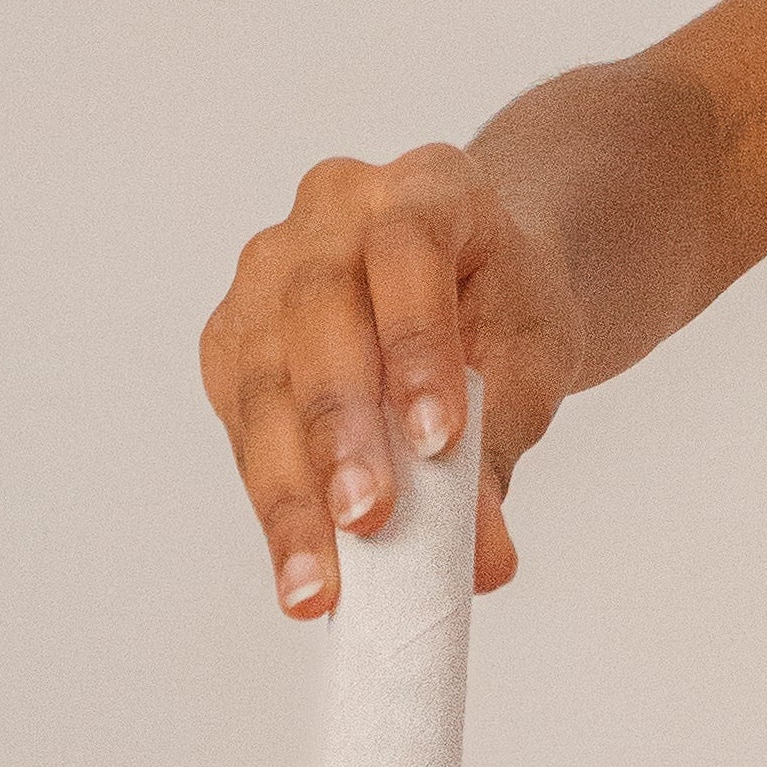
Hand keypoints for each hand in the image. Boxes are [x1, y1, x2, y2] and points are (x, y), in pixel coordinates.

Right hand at [198, 145, 583, 618]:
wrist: (474, 280)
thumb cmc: (505, 305)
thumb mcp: (533, 356)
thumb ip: (502, 439)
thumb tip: (483, 562)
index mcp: (425, 185)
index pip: (408, 252)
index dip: (415, 346)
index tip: (439, 443)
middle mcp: (329, 212)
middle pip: (317, 315)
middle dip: (341, 428)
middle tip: (370, 522)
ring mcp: (265, 272)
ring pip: (262, 379)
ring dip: (291, 489)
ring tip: (321, 581)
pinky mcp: (232, 341)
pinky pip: (242, 422)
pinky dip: (273, 500)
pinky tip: (299, 565)